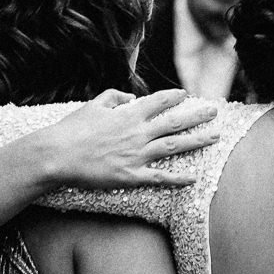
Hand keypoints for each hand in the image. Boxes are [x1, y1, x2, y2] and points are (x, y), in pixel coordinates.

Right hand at [33, 89, 218, 188]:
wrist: (58, 155)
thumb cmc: (72, 129)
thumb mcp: (93, 104)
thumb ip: (114, 97)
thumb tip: (131, 98)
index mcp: (128, 114)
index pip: (158, 102)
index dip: (174, 97)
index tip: (186, 95)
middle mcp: (138, 133)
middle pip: (174, 123)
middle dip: (197, 116)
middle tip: (214, 112)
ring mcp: (137, 155)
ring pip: (174, 146)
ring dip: (197, 141)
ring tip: (215, 137)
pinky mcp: (131, 176)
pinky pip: (160, 177)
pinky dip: (178, 178)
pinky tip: (194, 178)